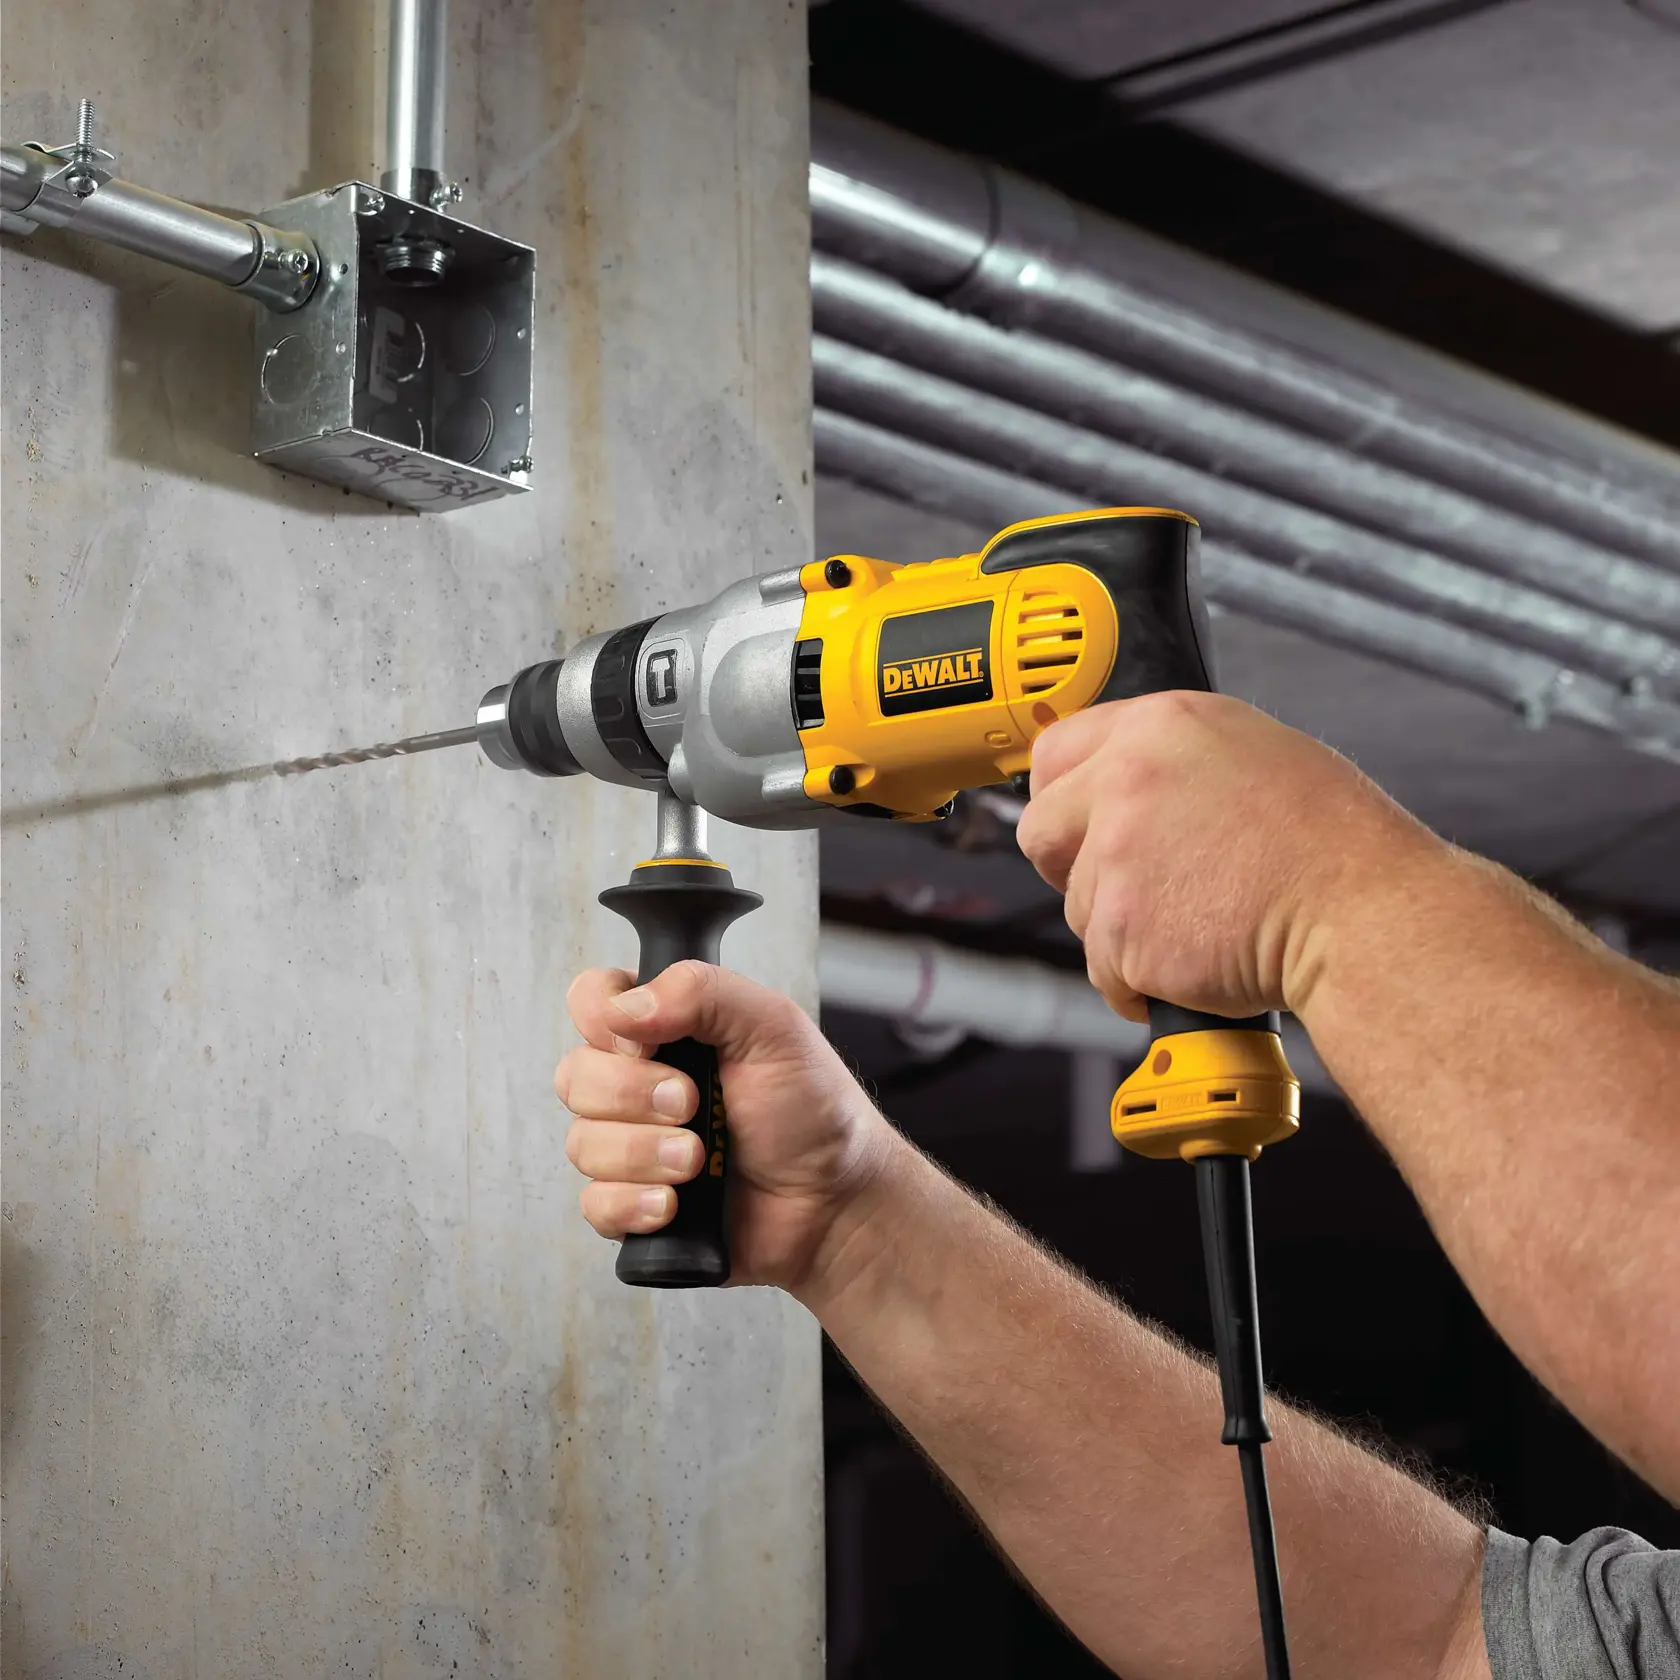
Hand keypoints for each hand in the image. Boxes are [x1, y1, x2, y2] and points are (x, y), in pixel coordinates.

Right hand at [555, 962, 897, 1291]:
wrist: (835, 1201)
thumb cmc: (812, 1109)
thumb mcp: (774, 1027)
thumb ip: (703, 992)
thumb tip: (625, 1007)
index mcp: (666, 1029)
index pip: (590, 1000)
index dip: (601, 1019)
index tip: (647, 1040)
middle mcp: (638, 1083)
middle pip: (574, 1075)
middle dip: (632, 1093)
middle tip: (693, 1102)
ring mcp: (632, 1146)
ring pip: (582, 1143)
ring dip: (643, 1152)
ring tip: (700, 1160)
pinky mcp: (633, 1206)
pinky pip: (594, 1205)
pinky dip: (634, 1204)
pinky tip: (676, 1204)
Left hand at [1016, 692, 1440, 1021]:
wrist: (1360, 910)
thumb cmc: (1330, 842)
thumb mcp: (1251, 753)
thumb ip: (1171, 759)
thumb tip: (1125, 784)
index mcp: (1158, 726)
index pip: (1055, 752)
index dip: (1061, 797)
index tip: (1073, 825)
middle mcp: (1126, 780)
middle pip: (1040, 830)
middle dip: (1069, 866)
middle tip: (1126, 887)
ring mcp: (1118, 854)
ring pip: (1078, 908)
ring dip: (1123, 930)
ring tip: (1199, 925)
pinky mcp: (1122, 927)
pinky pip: (1105, 969)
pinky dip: (1142, 982)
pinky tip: (1196, 964)